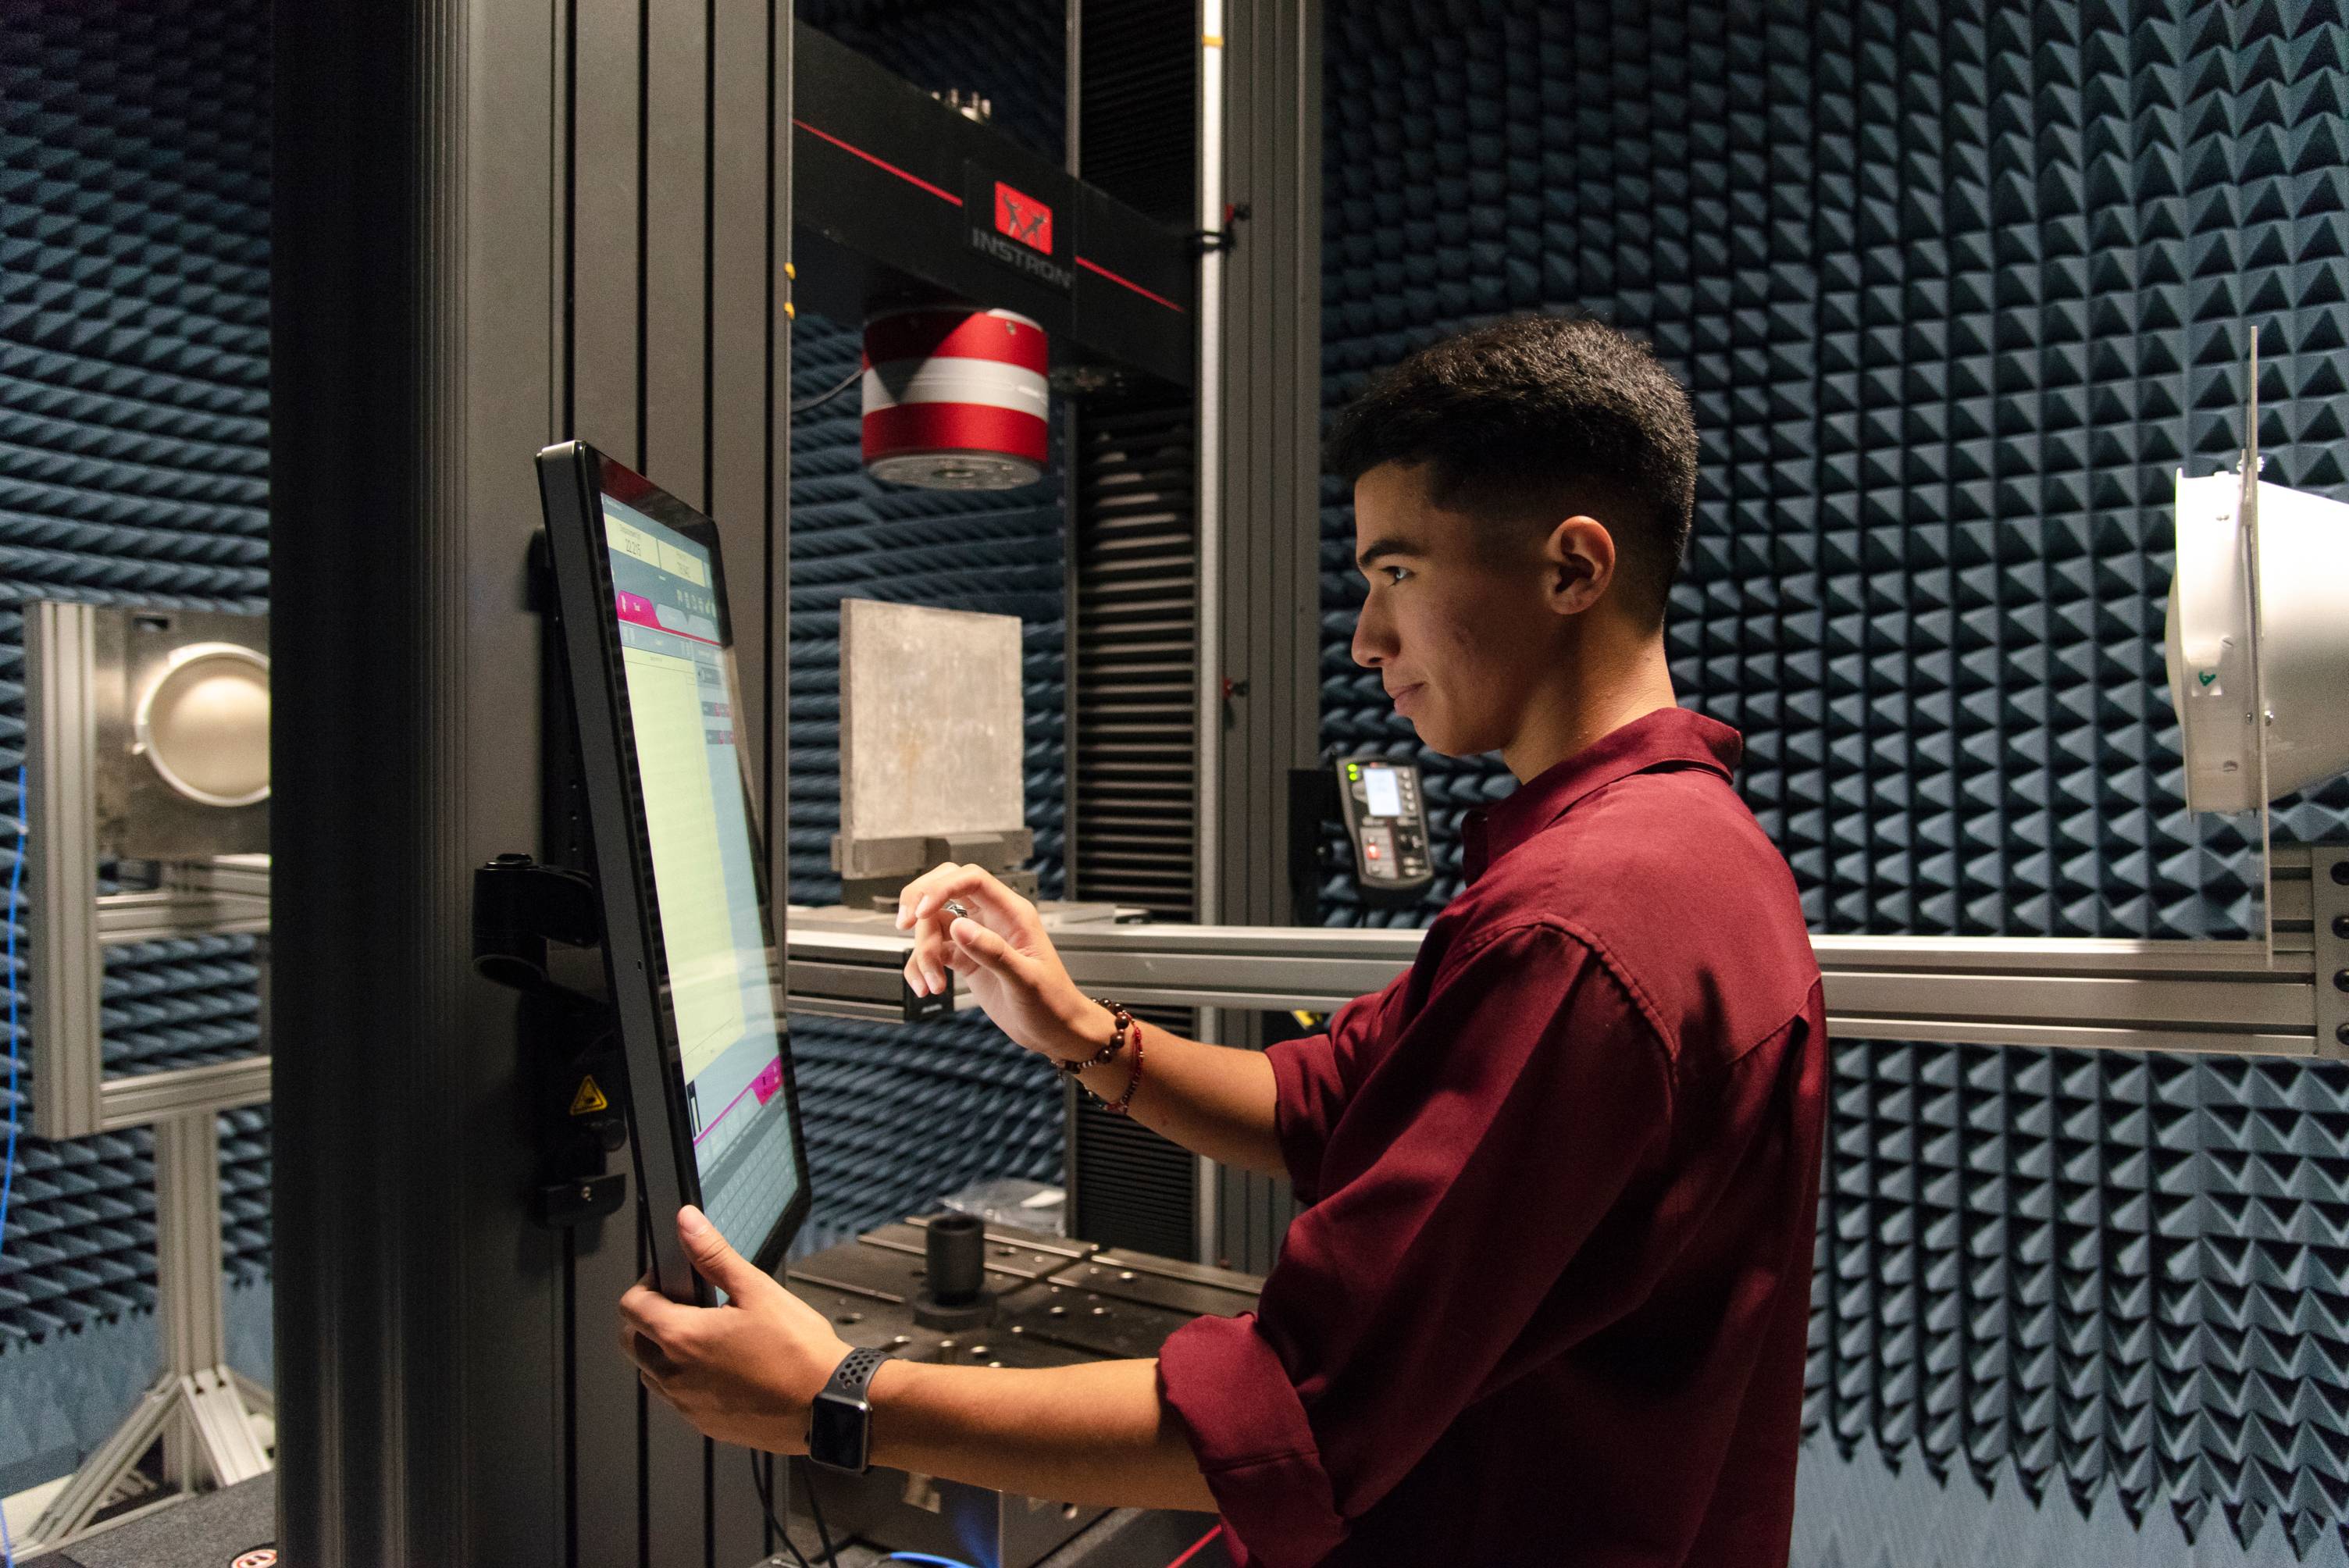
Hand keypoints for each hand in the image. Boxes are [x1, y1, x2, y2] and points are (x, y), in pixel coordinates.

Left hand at [617, 1206, 850, 1452]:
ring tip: (706, 1335)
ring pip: (651, 1373)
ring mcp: (687, 1405)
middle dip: (649, 1317)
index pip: (631, 1306)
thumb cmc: (799, 1351)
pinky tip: (721, 1367)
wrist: (827, 1403)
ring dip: (664, 1351)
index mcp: (682, 1338)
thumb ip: (713, 1254)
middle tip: (684, 1305)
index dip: (646, 1284)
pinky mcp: (704, 1424)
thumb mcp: (756, 1289)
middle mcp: (675, 1376)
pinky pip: (677, 1399)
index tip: (670, 1280)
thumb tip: (687, 1224)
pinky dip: (685, 1379)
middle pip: (632, 1341)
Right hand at [894, 863, 1100, 1062]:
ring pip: (934, 925)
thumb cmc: (1053, 1003)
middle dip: (919, 902)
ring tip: (931, 984)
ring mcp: (976, 938)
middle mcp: (991, 919)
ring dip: (922, 952)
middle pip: (946, 888)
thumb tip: (959, 927)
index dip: (942, 887)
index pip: (972, 879)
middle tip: (904, 923)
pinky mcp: (965, 959)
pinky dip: (922, 967)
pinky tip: (926, 986)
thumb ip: (993, 952)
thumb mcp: (1025, 980)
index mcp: (1012, 913)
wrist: (1055, 1031)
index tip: (921, 912)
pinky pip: (933, 952)